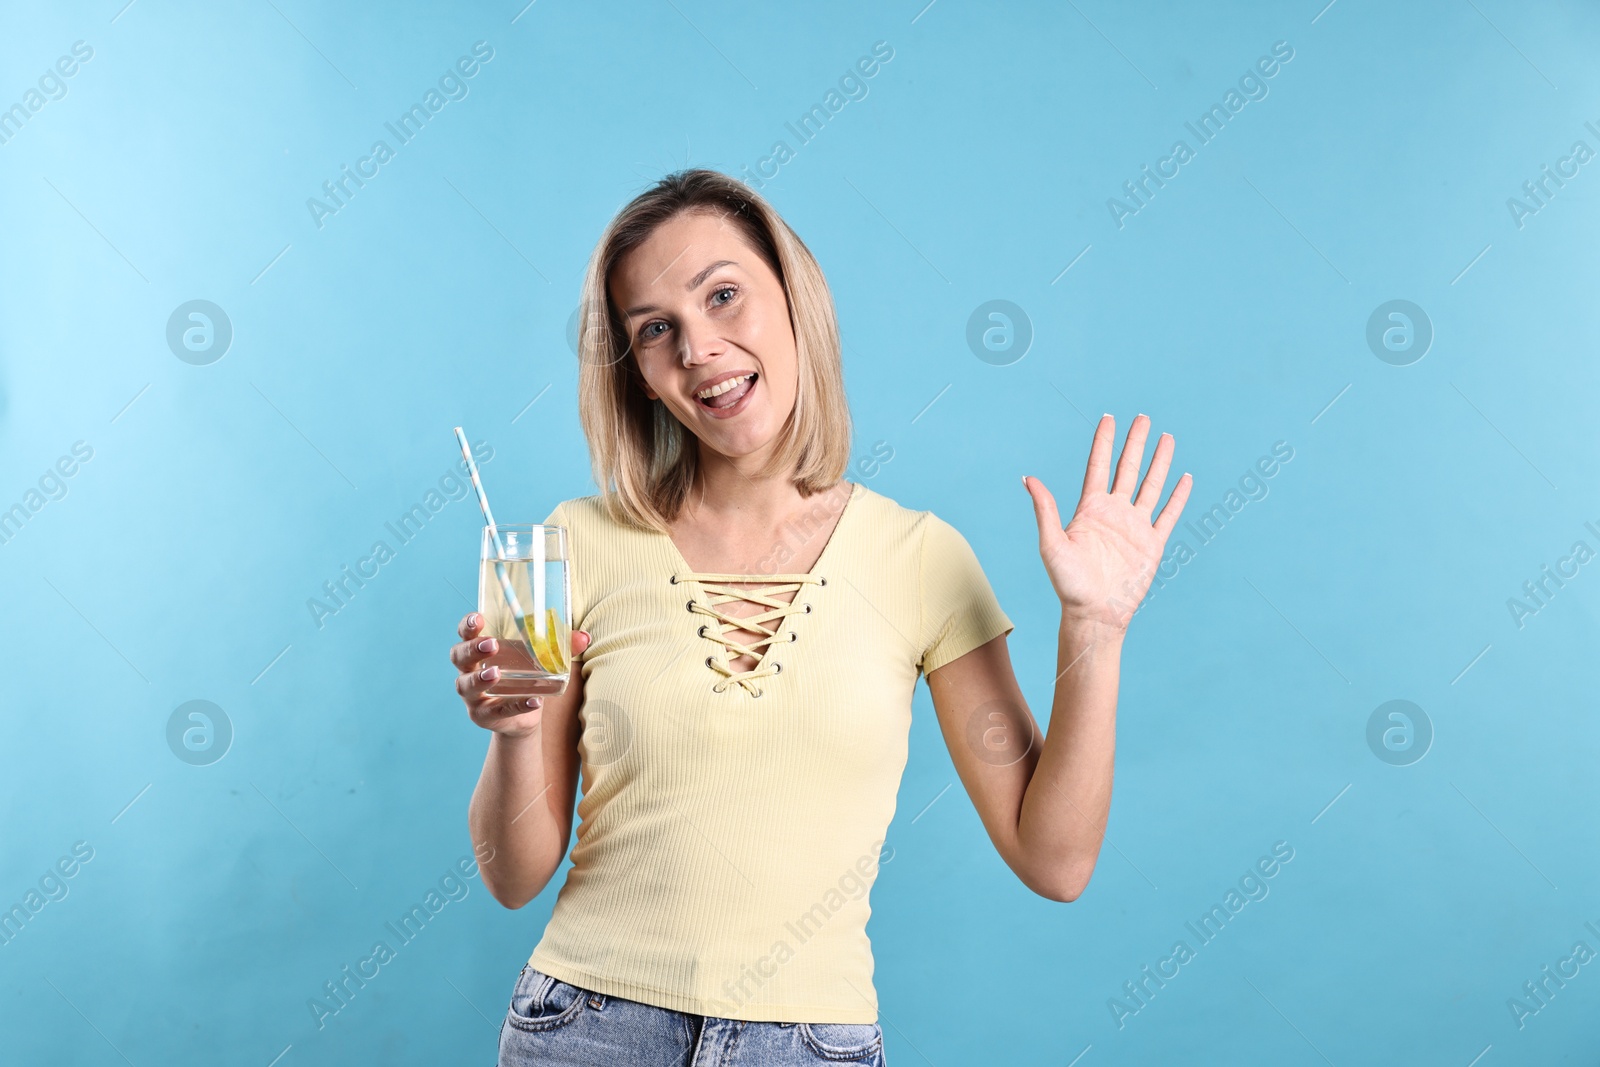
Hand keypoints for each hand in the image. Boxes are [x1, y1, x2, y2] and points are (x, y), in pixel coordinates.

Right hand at [450, 612, 590, 738]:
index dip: (468, 626)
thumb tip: (584, 637)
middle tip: (491, 644)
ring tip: (495, 673)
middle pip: (459, 657)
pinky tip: (534, 701)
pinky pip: (498, 711)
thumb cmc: (526, 674)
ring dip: (480, 679)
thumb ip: (560, 646)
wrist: (525, 714)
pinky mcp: (485, 716)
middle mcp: (469, 671)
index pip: (465, 634)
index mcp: (479, 650)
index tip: (478, 618)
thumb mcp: (540, 657)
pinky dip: (517, 705)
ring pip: (467, 686)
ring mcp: (474, 696)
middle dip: (472, 649)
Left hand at [1023, 413, 1191, 631]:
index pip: (1099, 466)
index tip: (1109, 417)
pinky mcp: (1152, 543)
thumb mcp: (1051, 544)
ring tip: (1167, 438)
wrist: (1094, 613)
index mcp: (1090, 509)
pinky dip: (1178, 496)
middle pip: (1127, 468)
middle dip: (1135, 443)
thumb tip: (1028, 478)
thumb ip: (1045, 510)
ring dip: (1159, 462)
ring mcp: (1134, 526)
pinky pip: (1168, 514)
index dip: (1104, 442)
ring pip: (1150, 486)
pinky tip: (1184, 478)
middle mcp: (1113, 512)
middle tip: (1143, 417)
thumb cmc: (1068, 584)